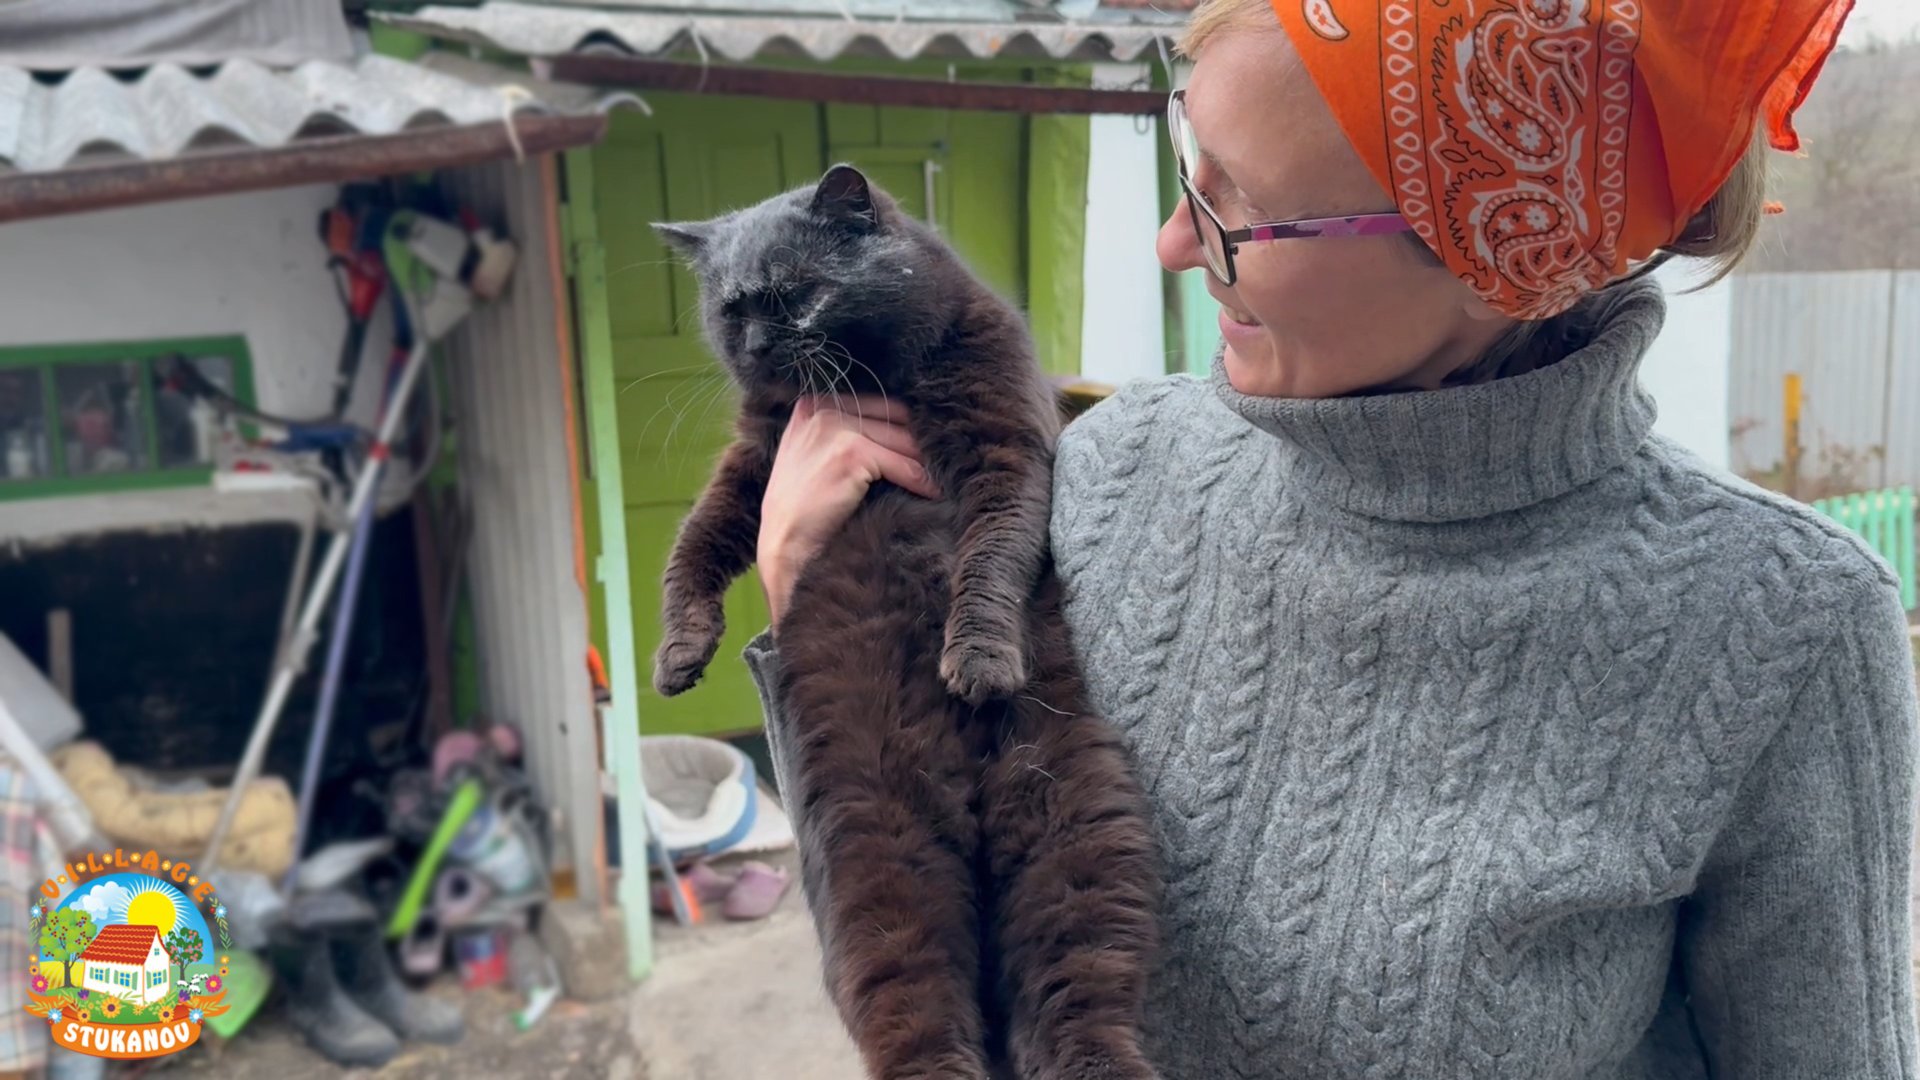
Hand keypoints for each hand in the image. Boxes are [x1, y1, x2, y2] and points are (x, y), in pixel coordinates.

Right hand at [758, 395, 939, 626]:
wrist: (783, 545)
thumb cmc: (800, 511)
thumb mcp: (810, 457)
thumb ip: (841, 435)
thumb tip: (900, 431)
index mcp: (812, 406)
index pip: (877, 404)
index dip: (904, 425)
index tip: (926, 443)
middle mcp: (822, 410)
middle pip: (893, 417)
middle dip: (919, 442)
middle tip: (944, 459)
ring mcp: (835, 430)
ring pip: (903, 441)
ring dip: (926, 462)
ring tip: (944, 476)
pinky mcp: (852, 454)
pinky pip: (904, 465)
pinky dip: (922, 481)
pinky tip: (933, 493)